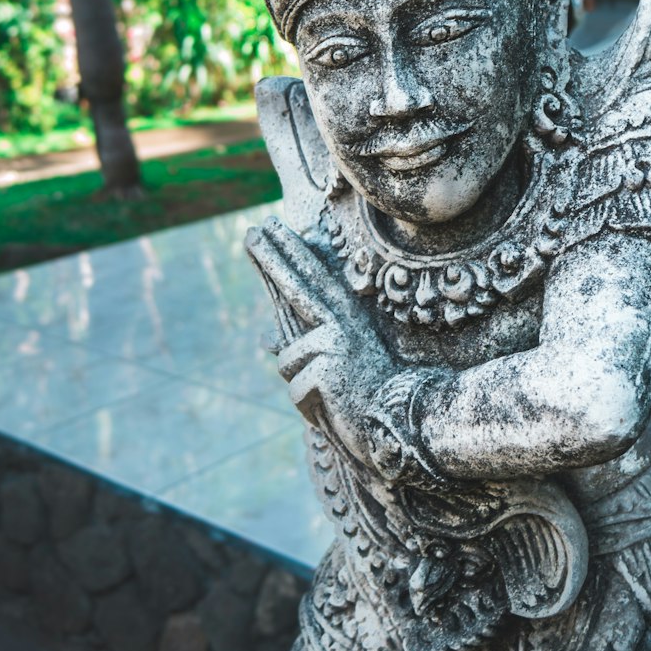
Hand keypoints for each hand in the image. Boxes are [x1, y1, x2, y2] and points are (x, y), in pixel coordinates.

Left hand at [244, 217, 393, 461]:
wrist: (402, 424)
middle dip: (271, 256)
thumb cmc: (370, 397)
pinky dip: (309, 406)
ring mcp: (332, 344)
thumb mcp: (338, 365)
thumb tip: (263, 339)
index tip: (268, 226)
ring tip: (334, 396)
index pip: (311, 277)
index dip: (289, 250)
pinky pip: (295, 389)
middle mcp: (340, 324)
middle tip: (248, 230)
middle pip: (295, 284)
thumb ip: (304, 346)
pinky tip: (336, 408)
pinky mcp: (324, 370)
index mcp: (346, 319)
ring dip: (303, 385)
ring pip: (286, 361)